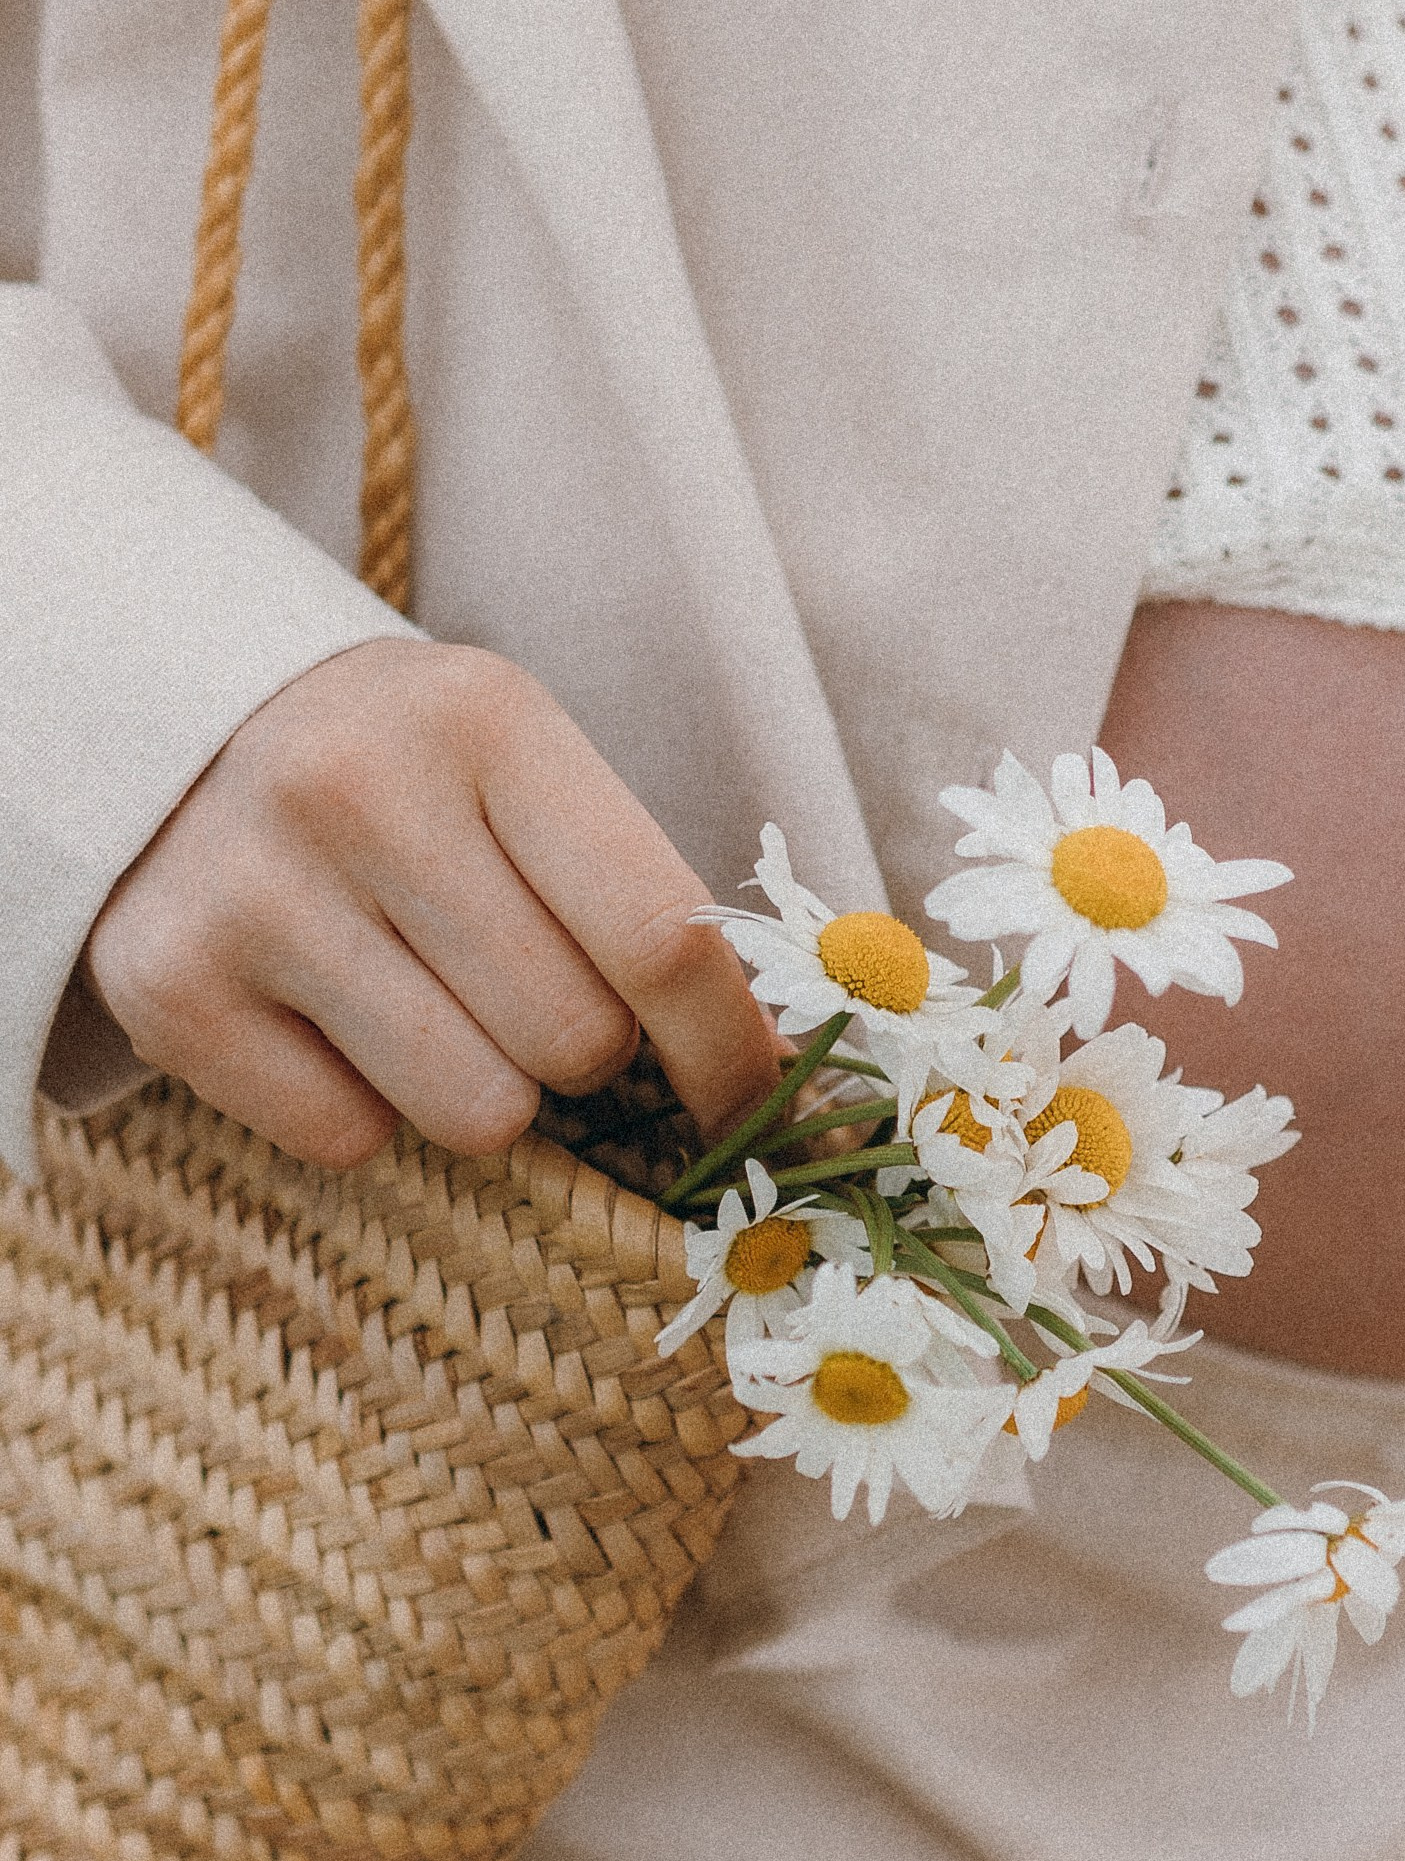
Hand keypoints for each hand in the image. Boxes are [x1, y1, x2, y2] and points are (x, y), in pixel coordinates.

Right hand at [87, 640, 778, 1169]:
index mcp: (485, 720)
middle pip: (574, 1041)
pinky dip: (365, 1108)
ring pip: (475, 1113)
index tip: (763, 1107)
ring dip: (484, 1090)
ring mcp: (250, 891)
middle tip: (524, 986)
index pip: (659, 936)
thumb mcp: (525, 769)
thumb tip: (782, 1081)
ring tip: (427, 998)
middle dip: (584, 1049)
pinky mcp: (167, 988)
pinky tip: (329, 1017)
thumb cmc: (407, 774)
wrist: (172, 729)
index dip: (731, 1051)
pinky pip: (349, 1139)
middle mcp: (356, 790)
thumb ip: (643, 899)